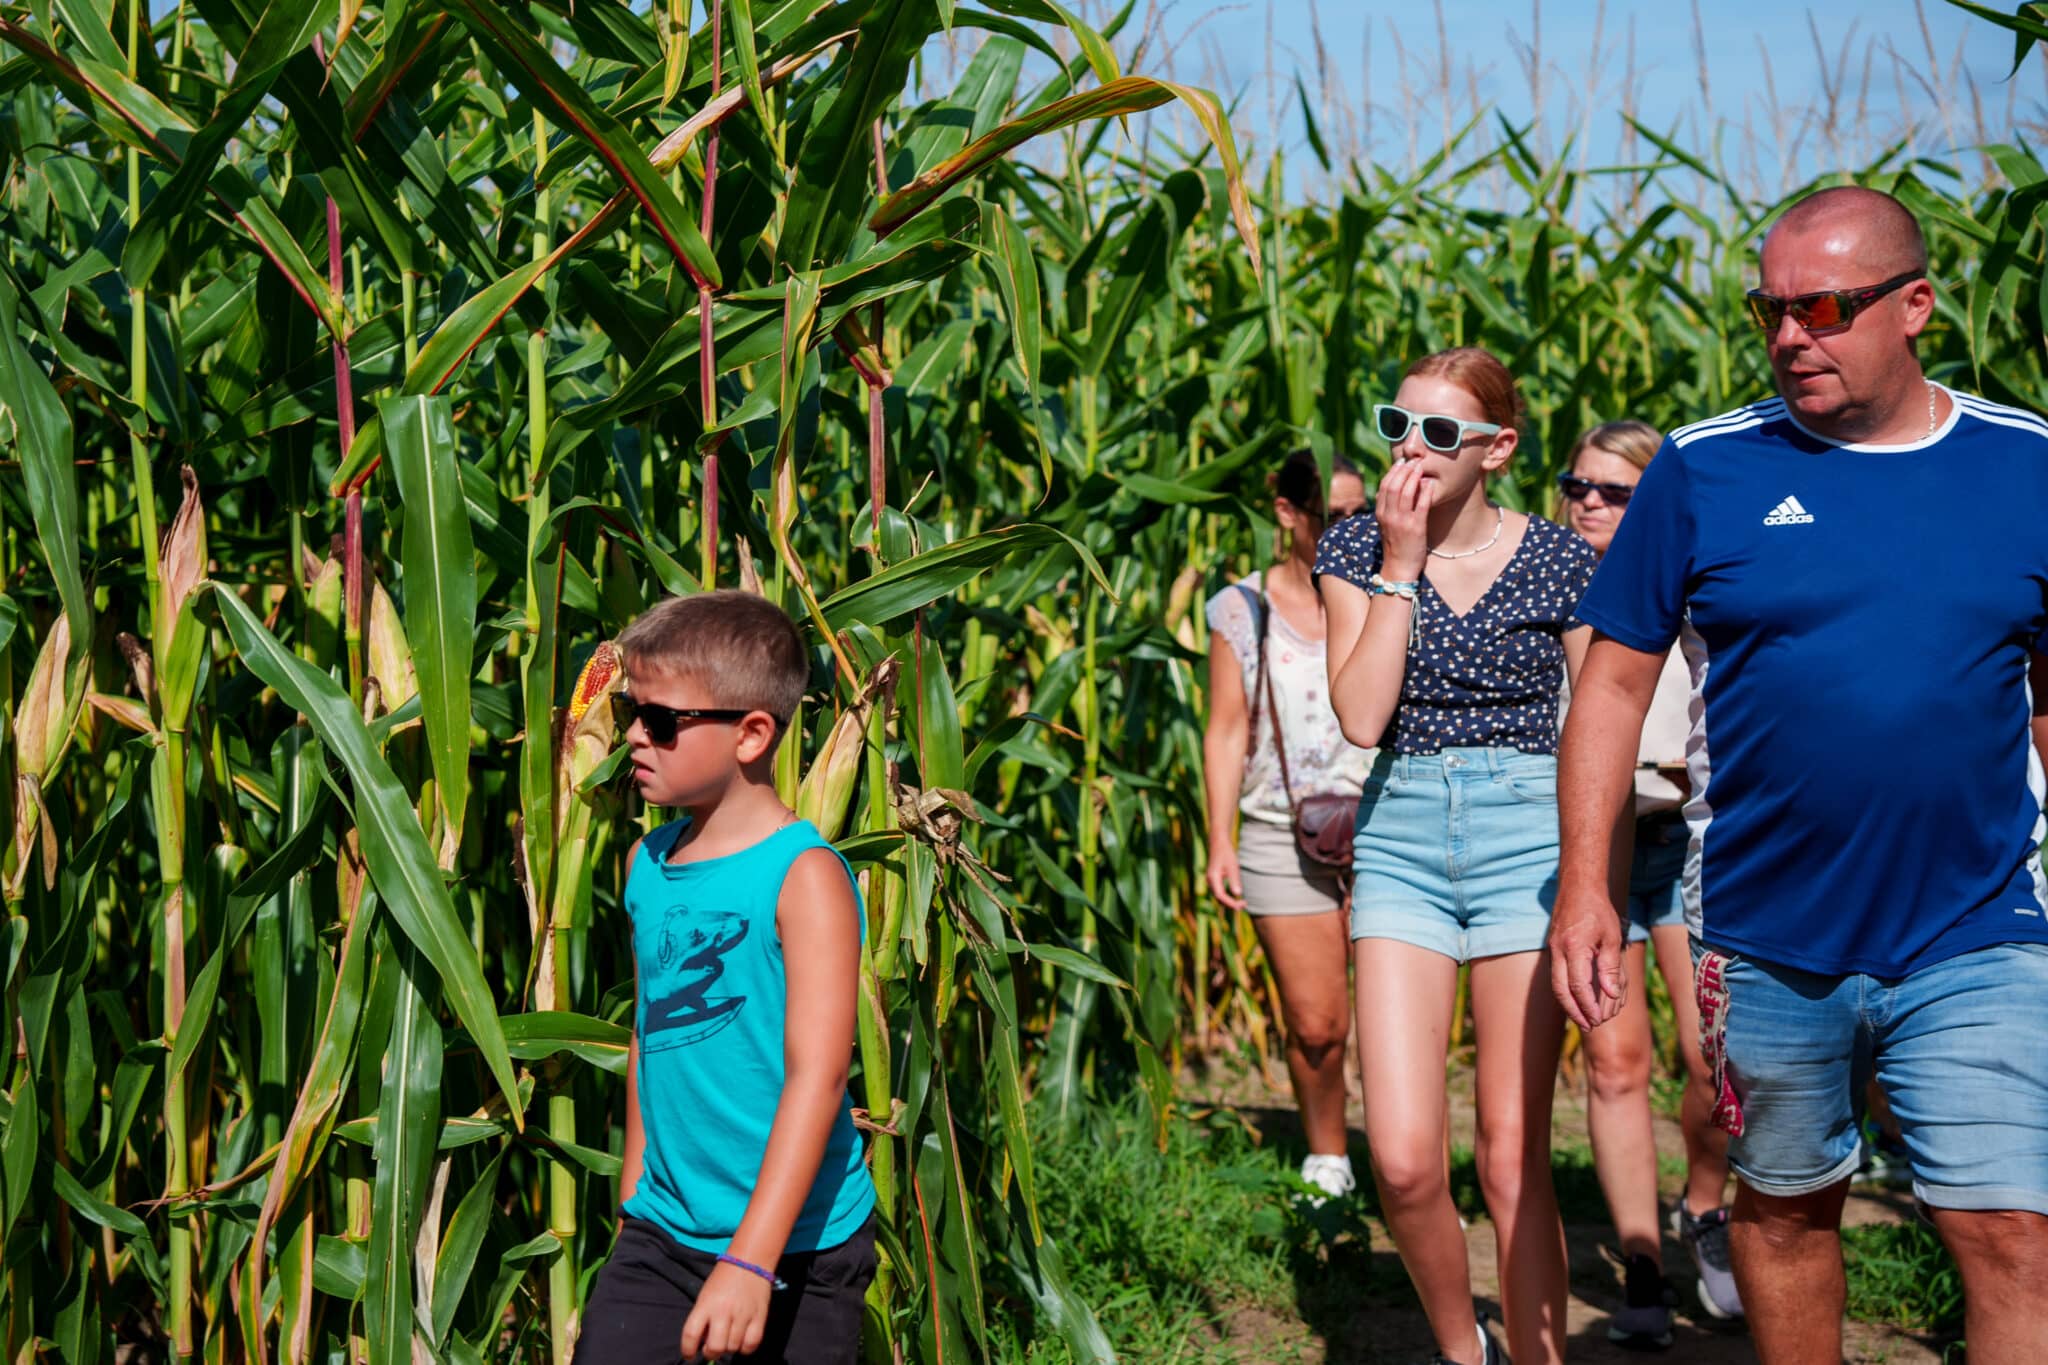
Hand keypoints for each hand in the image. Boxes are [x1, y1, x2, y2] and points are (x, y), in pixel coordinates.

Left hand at [681, 1261, 771, 1361]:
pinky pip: (751, 1345)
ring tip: (729, 1335)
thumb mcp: (705, 1296)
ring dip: (729, 1347)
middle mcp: (723, 1311)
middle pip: (715, 1347)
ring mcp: (743, 1314)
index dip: (687, 1350)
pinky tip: (742, 1339)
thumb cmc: (723, 1280)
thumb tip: (702, 1343)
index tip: (689, 1354)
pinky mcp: (759, 1317)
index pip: (691, 1334)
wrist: (749, 1261)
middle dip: (711, 1352)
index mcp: (706, 1304)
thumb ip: (702, 1319)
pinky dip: (745, 1347)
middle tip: (712, 1347)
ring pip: (733, 1347)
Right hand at [1206, 839, 1245, 910]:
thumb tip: (1238, 894)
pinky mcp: (1214, 880)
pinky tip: (1237, 895)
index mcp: (1213, 878)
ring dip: (1229, 901)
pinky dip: (1228, 897)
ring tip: (1242, 902)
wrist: (1218, 844)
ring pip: (1219, 897)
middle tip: (1245, 904)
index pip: (1220, 896)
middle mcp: (1210, 881)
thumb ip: (1234, 880)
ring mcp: (1211, 881)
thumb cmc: (1226, 853)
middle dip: (1231, 904)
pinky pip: (1220, 892)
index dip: (1230, 903)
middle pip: (1219, 899)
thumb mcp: (1232, 866)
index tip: (1241, 905)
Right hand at [1375, 457, 1433, 579]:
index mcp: (1380, 514)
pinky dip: (1425, 491)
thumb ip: (1388, 508)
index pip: (1384, 486)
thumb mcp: (1386, 525)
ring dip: (1414, 476)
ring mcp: (1401, 522)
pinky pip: (1421, 505)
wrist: (1399, 568)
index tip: (1402, 463)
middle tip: (1413, 461)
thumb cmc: (1396, 546)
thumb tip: (1393, 490)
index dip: (1393, 471)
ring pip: (1405, 492)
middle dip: (1404, 470)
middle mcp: (1389, 516)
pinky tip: (1429, 483)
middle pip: (1393, 485)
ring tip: (1421, 467)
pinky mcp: (1416, 528)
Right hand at [1548, 883, 1627, 1029]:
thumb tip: (1610, 995)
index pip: (1578, 985)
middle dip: (1574, 1012)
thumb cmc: (1599, 911)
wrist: (1578, 887)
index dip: (1588, 1005)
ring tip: (1584, 1019)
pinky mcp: (1554, 949)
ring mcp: (1554, 950)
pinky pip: (1558, 976)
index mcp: (1574, 947)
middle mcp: (1559, 950)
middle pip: (1561, 990)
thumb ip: (1610, 967)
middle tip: (1589, 1027)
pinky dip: (1567, 992)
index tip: (1599, 1019)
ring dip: (1569, 1005)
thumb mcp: (1612, 938)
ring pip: (1556, 985)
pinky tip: (1578, 1000)